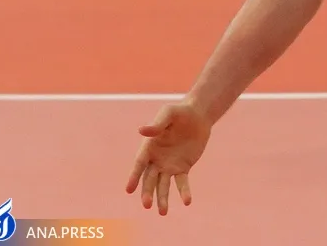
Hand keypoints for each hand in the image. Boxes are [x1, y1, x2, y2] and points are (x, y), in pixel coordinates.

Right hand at [125, 100, 211, 214]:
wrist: (197, 116)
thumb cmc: (179, 113)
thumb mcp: (168, 114)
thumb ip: (157, 124)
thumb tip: (141, 131)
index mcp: (149, 147)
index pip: (139, 164)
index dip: (134, 176)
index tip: (128, 189)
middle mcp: (156, 160)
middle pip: (149, 179)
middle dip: (147, 192)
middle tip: (146, 205)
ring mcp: (169, 165)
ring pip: (163, 185)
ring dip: (162, 198)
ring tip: (162, 212)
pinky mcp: (183, 168)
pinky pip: (182, 182)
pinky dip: (184, 192)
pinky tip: (187, 201)